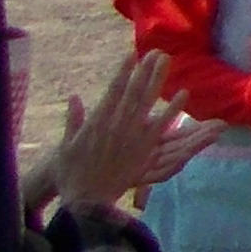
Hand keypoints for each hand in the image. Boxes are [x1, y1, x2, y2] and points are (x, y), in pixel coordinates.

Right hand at [37, 47, 200, 211]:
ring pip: (147, 104)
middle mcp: (115, 126)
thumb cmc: (70, 173)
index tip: (132, 55)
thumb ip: (73, 120)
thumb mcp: (66, 145)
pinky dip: (172, 110)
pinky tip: (184, 94)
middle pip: (133, 93)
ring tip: (167, 62)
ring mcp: (131, 137)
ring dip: (158, 82)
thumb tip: (74, 97)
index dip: (123, 72)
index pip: (112, 91)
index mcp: (96, 122)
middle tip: (156, 52)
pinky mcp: (144, 151)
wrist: (83, 199)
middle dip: (144, 71)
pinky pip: (161, 127)